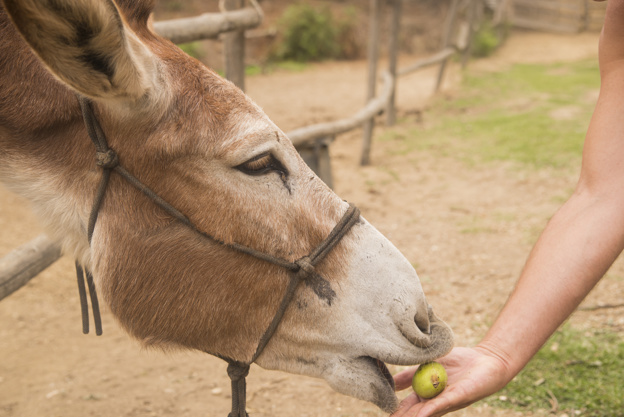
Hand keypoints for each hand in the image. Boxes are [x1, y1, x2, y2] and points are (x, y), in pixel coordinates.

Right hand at [391, 347, 511, 416]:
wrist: (485, 359)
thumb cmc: (459, 362)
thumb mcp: (428, 364)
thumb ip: (410, 373)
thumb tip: (391, 381)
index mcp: (427, 394)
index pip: (407, 406)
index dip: (395, 411)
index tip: (384, 415)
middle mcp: (435, 401)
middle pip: (414, 413)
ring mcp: (445, 401)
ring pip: (424, 412)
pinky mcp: (457, 397)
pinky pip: (440, 405)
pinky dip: (428, 411)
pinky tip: (418, 416)